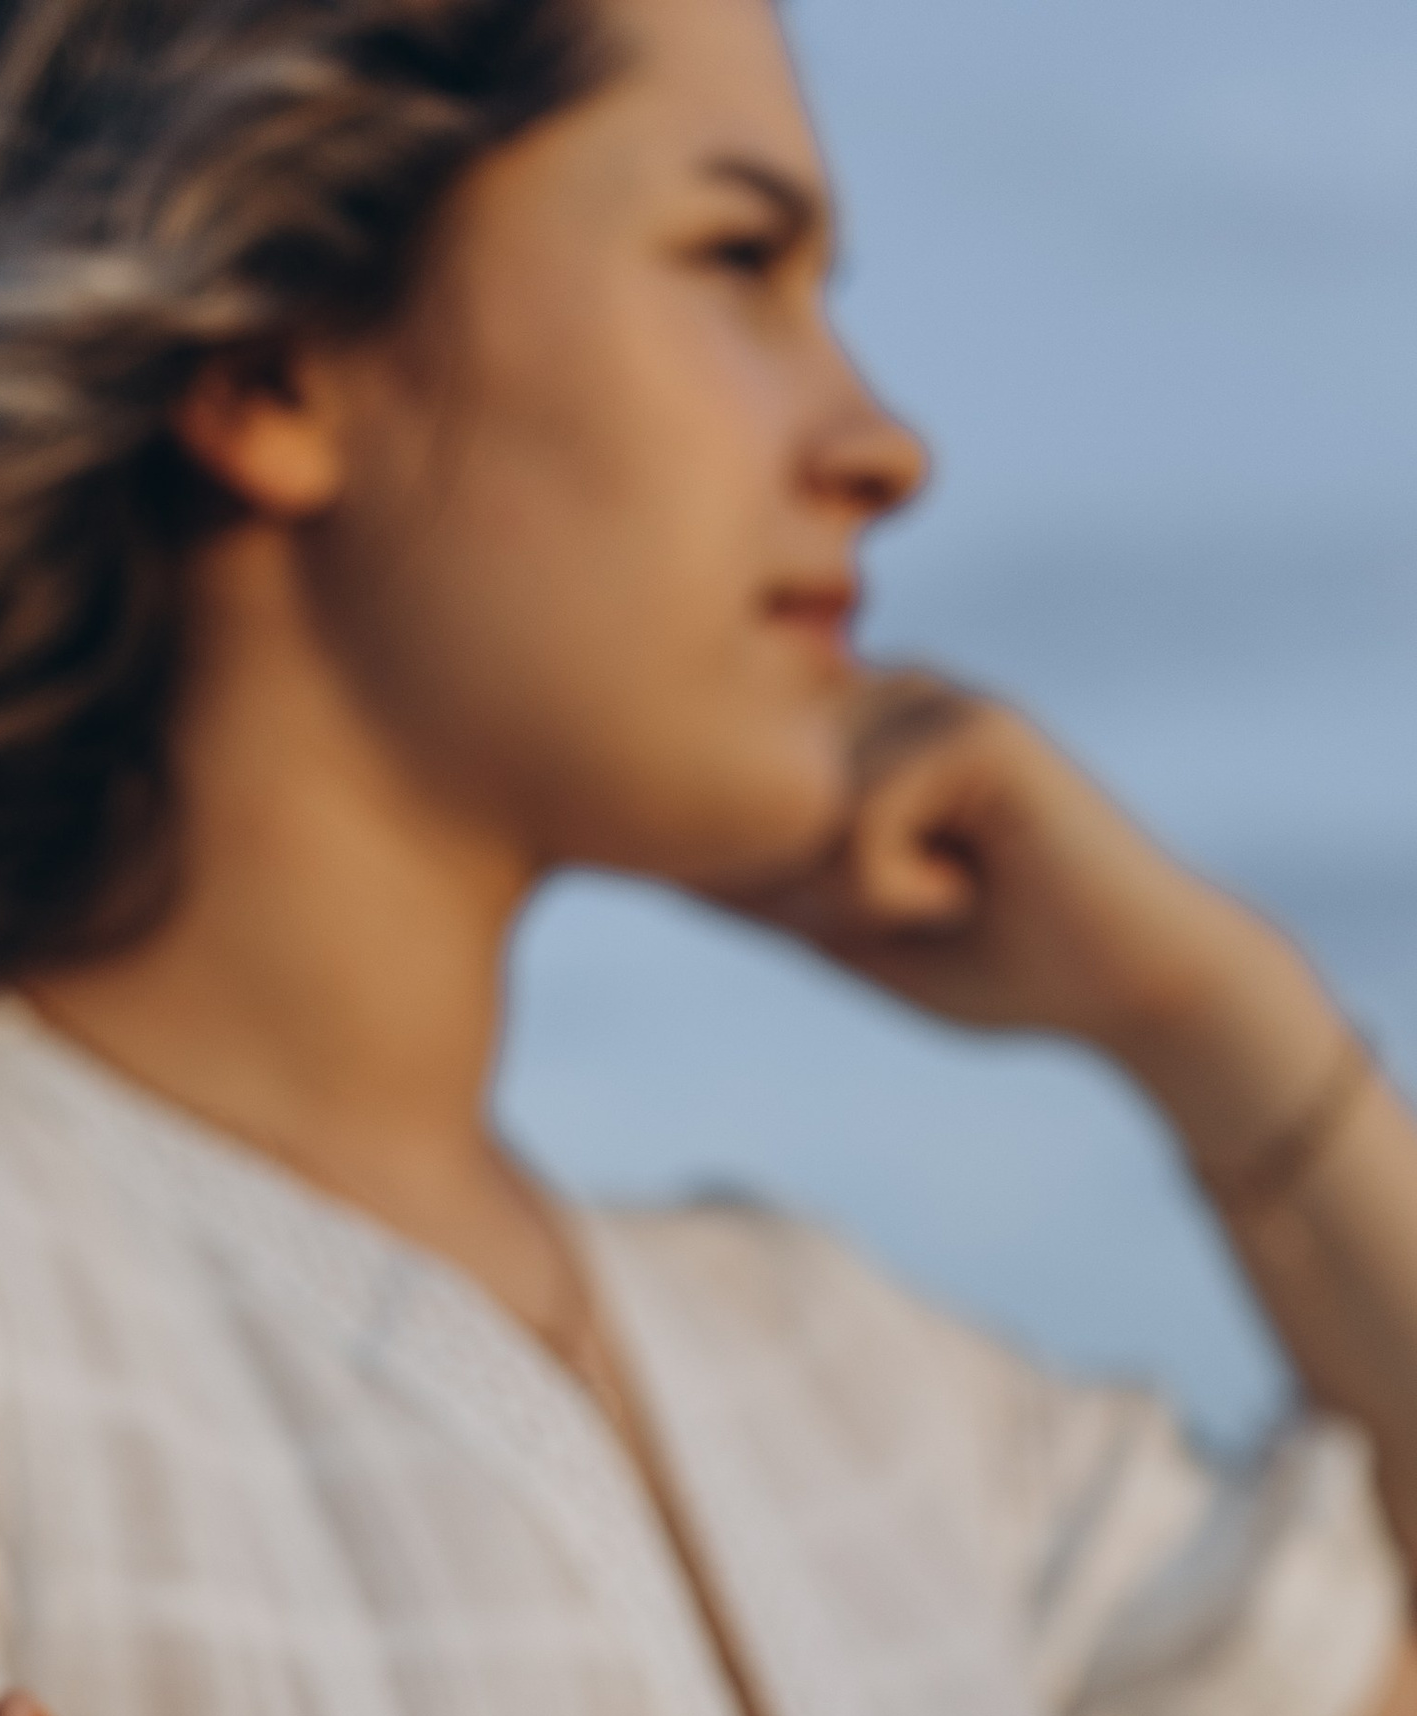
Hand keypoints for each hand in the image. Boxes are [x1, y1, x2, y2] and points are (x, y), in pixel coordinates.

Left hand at [710, 673, 1341, 1145]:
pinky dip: (893, 895)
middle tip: (902, 917)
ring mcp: (929, 695)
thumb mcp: (829, 923)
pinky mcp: (973, 725)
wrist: (1126, 985)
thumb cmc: (986, 961)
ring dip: (845, 900)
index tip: (850, 922)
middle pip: (743, 805)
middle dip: (794, 896)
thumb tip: (626, 847)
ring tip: (938, 903)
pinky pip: (855, 829)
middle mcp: (883, 692)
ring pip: (792, 819)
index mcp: (848, 729)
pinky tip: (967, 892)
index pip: (725, 793)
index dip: (753, 889)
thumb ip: (744, 877)